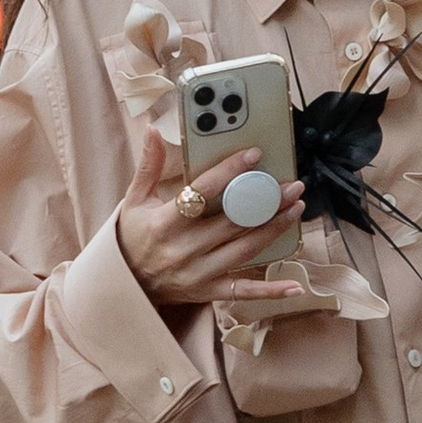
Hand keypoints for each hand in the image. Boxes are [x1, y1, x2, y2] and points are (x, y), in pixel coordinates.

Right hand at [115, 125, 306, 313]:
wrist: (125, 284)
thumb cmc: (132, 237)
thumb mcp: (134, 200)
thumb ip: (149, 165)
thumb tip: (153, 130)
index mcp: (164, 223)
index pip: (202, 192)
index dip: (229, 172)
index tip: (253, 155)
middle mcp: (183, 250)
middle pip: (232, 222)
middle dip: (265, 202)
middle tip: (292, 185)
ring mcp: (198, 273)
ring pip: (244, 251)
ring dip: (274, 230)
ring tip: (295, 209)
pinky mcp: (208, 291)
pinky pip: (243, 292)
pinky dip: (270, 291)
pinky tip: (295, 285)